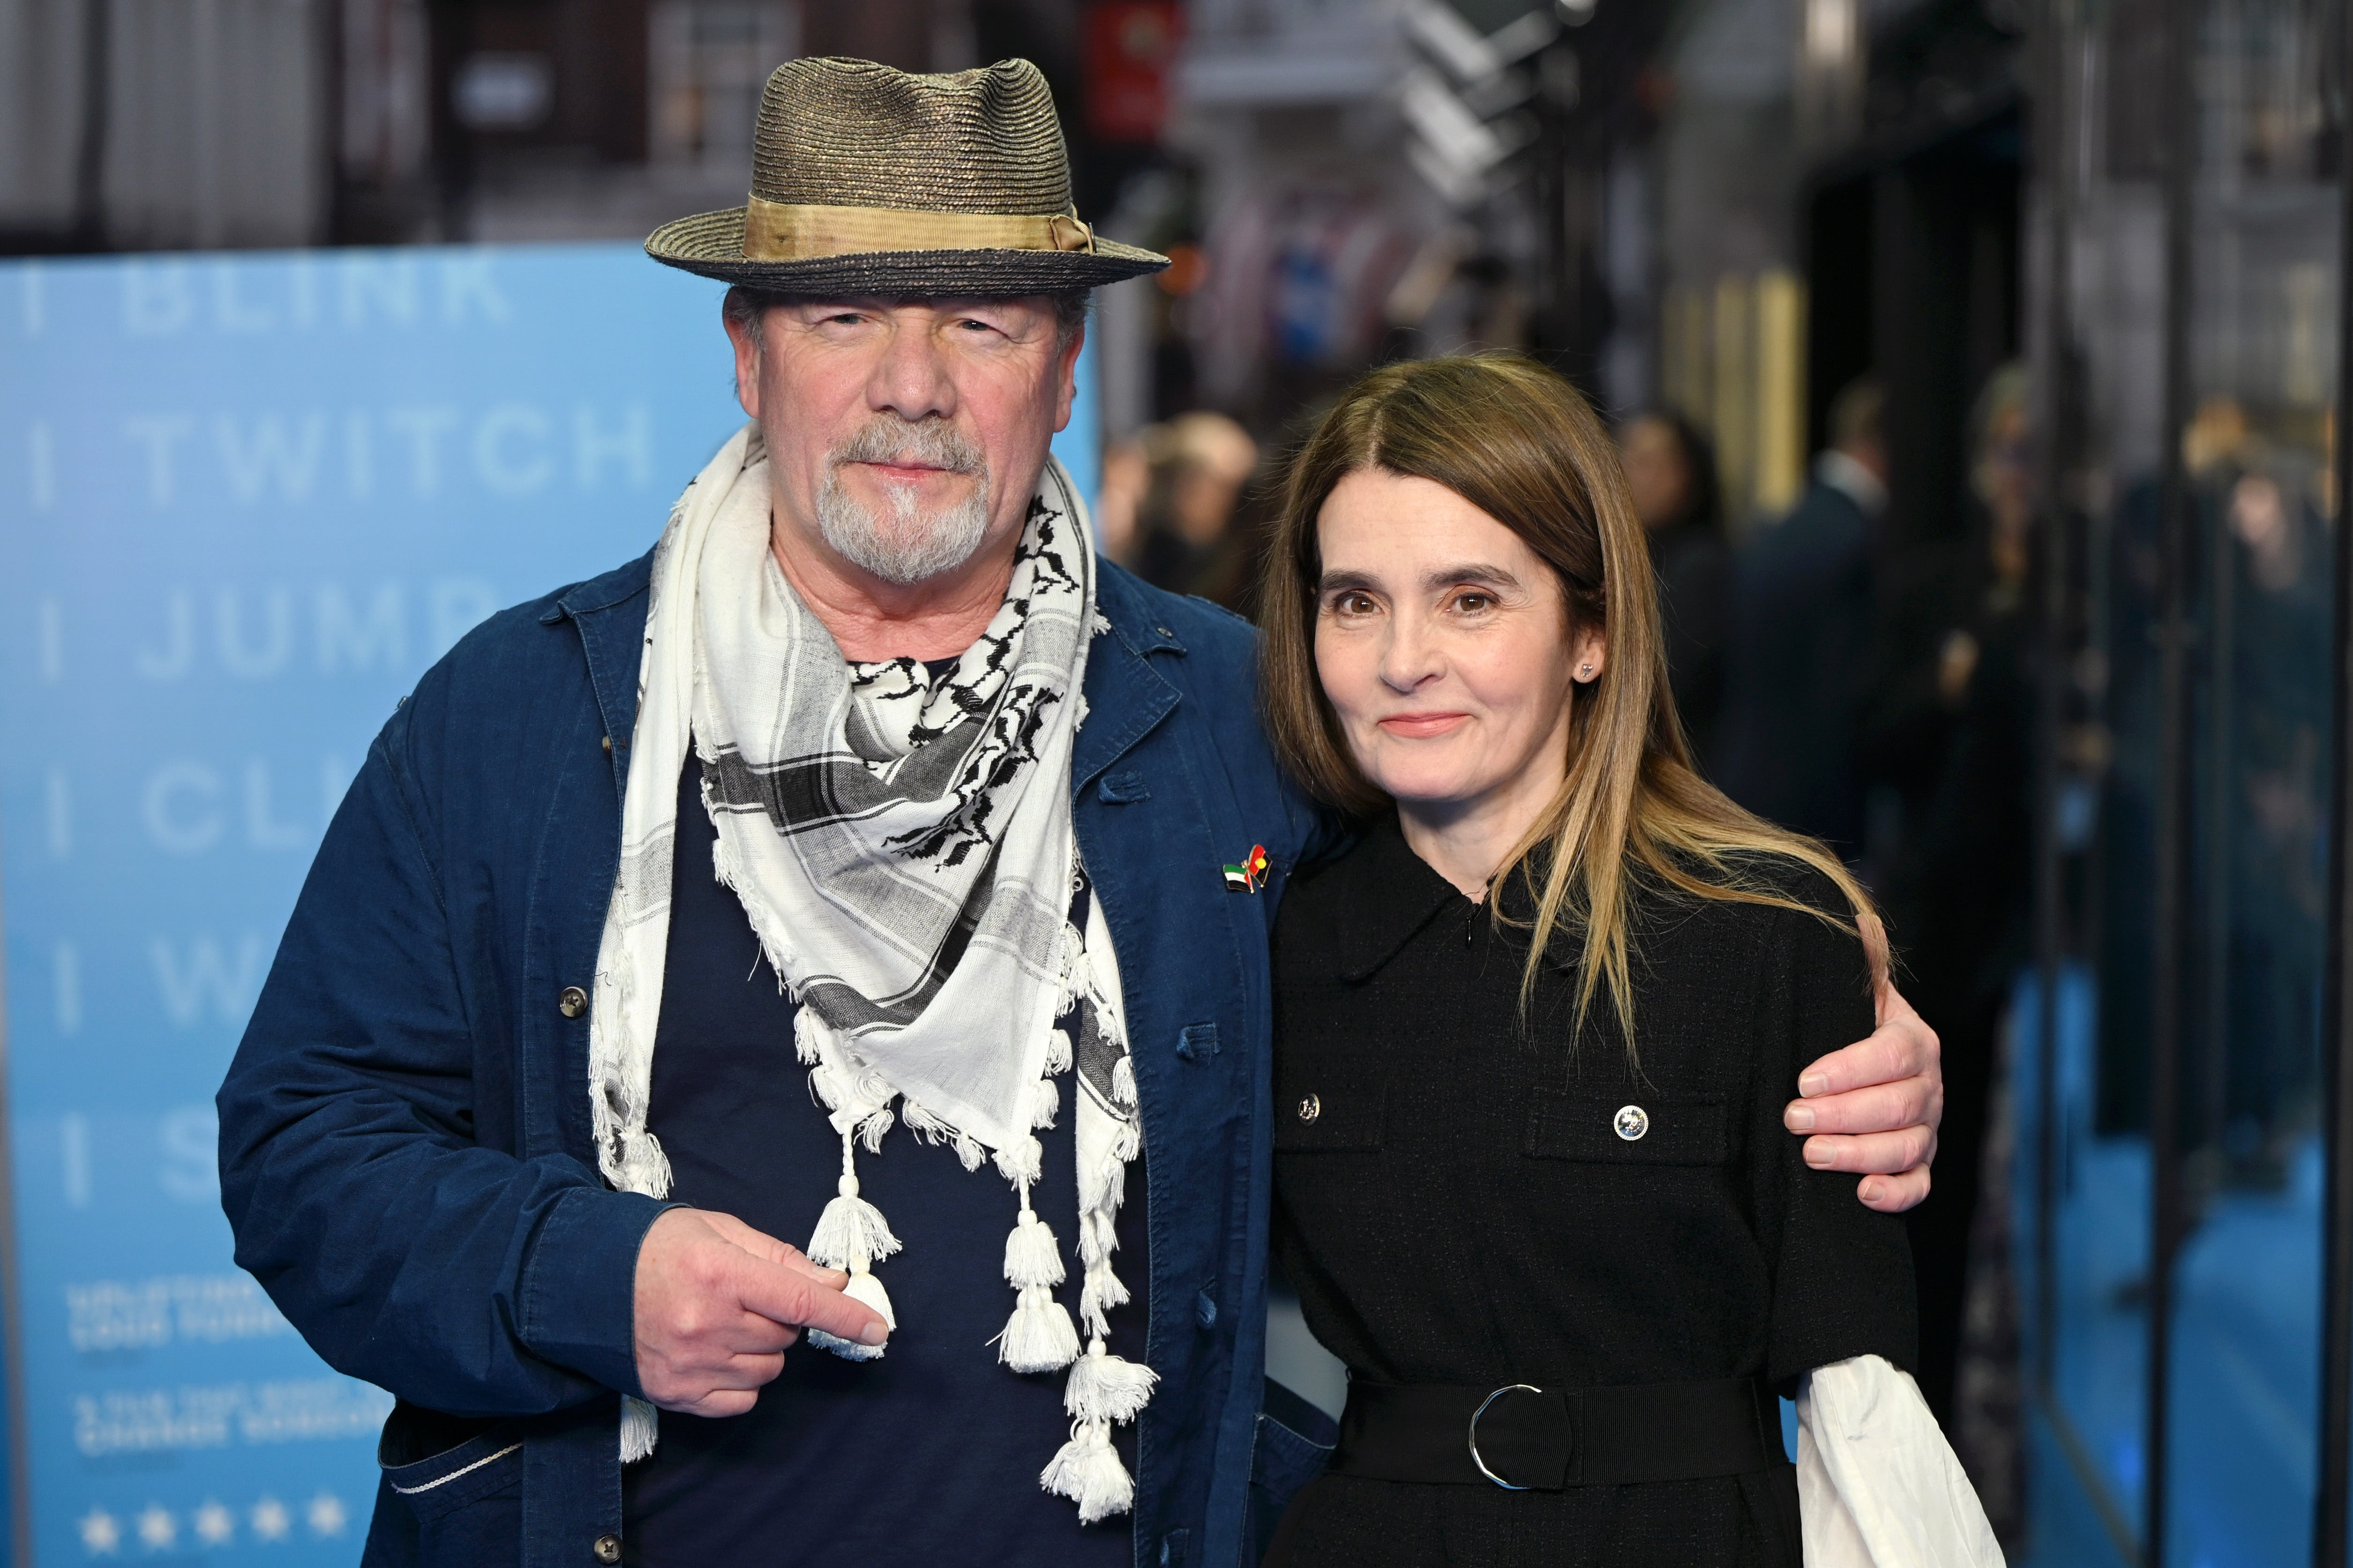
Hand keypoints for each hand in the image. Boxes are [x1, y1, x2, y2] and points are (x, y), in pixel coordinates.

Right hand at [632, 1208, 886, 1416]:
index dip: (846, 1316)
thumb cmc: (657, 1247)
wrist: (582, 1280)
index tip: (877, 1328)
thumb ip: (780, 1258)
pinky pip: (741, 1399)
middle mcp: (705, 1323)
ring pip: (768, 1368)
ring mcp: (688, 1363)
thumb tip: (833, 1282)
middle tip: (745, 1296)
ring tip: (723, 1320)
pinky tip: (715, 1351)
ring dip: (761, 1347)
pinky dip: (741, 1378)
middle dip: (780, 1316)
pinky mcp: (673, 1393)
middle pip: (785, 1335)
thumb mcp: (720, 1231)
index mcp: (720, 1273)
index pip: (802, 1301)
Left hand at [1783, 976, 1942, 1213]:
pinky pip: (1918, 1185)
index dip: (1849, 1071)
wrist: (1863, 1058)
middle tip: (1794, 1118)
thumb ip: (1858, 961)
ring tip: (1811, 1154)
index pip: (1890, 1056)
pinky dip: (1895, 1194)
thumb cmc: (1848, 1024)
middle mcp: (1928, 1085)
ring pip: (1906, 1147)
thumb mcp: (1853, 991)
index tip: (1804, 1081)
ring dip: (1858, 1154)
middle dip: (1842, 1115)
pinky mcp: (1918, 1163)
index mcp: (1914, 1040)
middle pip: (1897, 1105)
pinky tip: (1863, 1194)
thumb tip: (1862, 924)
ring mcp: (1927, 1128)